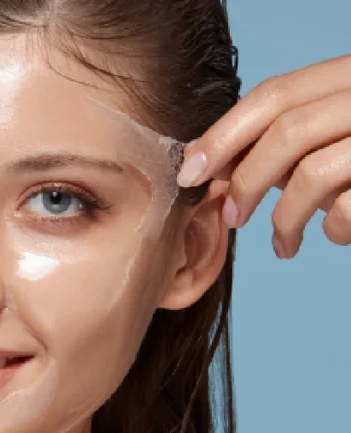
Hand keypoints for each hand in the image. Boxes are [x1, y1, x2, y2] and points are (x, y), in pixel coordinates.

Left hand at [176, 53, 350, 257]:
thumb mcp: (337, 128)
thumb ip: (290, 136)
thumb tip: (210, 163)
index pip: (275, 94)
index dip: (224, 132)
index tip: (190, 170)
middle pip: (287, 132)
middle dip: (246, 180)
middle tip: (231, 216)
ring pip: (314, 173)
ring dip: (284, 218)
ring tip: (281, 244)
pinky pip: (350, 207)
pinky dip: (335, 229)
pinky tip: (334, 235)